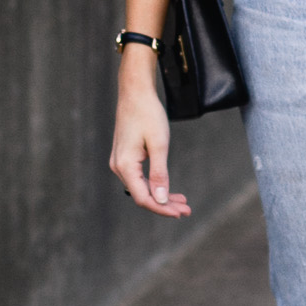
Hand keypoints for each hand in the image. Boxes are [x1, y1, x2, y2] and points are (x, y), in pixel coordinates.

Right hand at [109, 62, 191, 217]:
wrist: (135, 92)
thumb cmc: (148, 114)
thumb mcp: (159, 144)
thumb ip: (160, 174)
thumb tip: (160, 200)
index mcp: (125, 165)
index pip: (144, 198)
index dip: (162, 208)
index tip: (181, 212)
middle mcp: (118, 166)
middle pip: (142, 195)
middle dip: (165, 204)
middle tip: (187, 210)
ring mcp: (120, 162)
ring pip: (141, 187)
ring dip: (161, 196)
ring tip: (183, 202)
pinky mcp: (125, 157)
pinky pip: (139, 178)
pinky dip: (155, 184)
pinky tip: (169, 189)